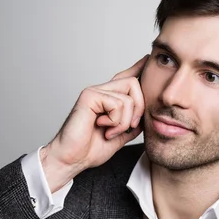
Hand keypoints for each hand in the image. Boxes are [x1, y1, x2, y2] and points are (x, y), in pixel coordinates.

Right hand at [40, 55, 147, 191]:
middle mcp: (102, 92)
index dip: (138, 67)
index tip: (147, 58)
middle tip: (132, 126)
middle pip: (134, 83)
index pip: (126, 77)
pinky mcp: (89, 96)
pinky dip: (115, 121)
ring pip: (128, 97)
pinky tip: (103, 127)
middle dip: (140, 108)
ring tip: (111, 131)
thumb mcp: (119, 136)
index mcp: (108, 99)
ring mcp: (95, 92)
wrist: (72, 159)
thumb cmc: (89, 149)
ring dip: (125, 121)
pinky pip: (117, 103)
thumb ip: (131, 125)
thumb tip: (145, 117)